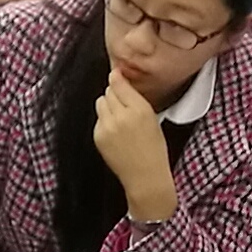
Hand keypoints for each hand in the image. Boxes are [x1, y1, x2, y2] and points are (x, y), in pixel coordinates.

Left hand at [92, 75, 177, 221]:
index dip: (117, 78)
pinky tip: (115, 133)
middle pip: (108, 91)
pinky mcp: (98, 136)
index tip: (116, 74)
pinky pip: (98, 119)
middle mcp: (122, 115)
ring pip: (100, 102)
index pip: (119, 83)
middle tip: (124, 106)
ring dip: (107, 106)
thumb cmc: (153, 148)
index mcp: (140, 109)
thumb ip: (135, 99)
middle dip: (114, 95)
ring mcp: (107, 126)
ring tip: (119, 119)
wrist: (145, 176)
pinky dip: (104, 122)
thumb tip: (118, 80)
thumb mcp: (152, 118)